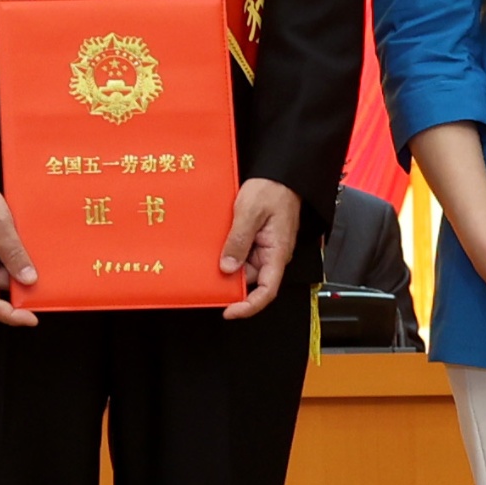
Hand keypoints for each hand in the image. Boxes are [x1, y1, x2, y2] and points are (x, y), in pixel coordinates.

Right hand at [0, 184, 38, 326]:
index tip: (32, 317)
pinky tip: (15, 239)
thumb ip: (14, 254)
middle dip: (19, 278)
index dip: (11, 315)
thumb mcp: (0, 224)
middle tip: (39, 262)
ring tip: (23, 240)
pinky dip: (7, 255)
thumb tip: (29, 280)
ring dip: (14, 262)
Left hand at [219, 178, 300, 320]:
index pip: (267, 291)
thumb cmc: (272, 189)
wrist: (278, 174)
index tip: (230, 310)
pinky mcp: (255, 240)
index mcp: (277, 253)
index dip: (249, 306)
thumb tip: (228, 267)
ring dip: (226, 265)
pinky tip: (214, 247)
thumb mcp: (250, 213)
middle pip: (251, 281)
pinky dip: (227, 253)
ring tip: (208, 258)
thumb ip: (239, 240)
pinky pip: (240, 253)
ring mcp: (263, 248)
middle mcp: (271, 255)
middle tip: (207, 280)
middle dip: (230, 283)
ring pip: (243, 267)